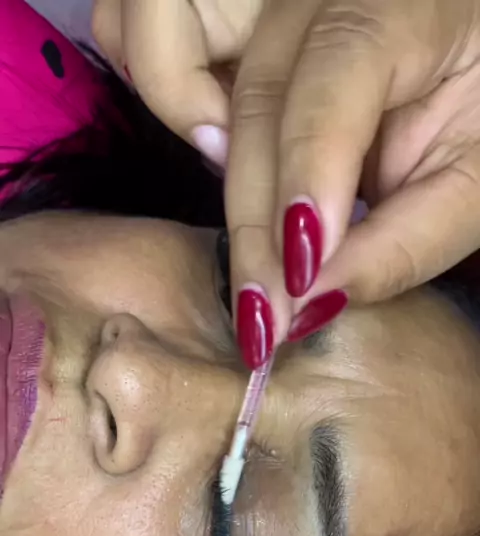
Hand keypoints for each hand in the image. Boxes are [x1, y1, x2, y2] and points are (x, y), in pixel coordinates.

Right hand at [94, 0, 479, 366]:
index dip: (308, 174)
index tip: (299, 274)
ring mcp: (287, 21)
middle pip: (262, 101)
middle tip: (263, 321)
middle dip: (257, 224)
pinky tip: (251, 239)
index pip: (336, 70)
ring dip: (236, 216)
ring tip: (254, 300)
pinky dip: (229, 182)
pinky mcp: (268, 57)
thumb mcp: (476, 180)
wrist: (476, 67)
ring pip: (232, 112)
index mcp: (403, 6)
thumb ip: (410, 237)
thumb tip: (316, 297)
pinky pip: (222, 110)